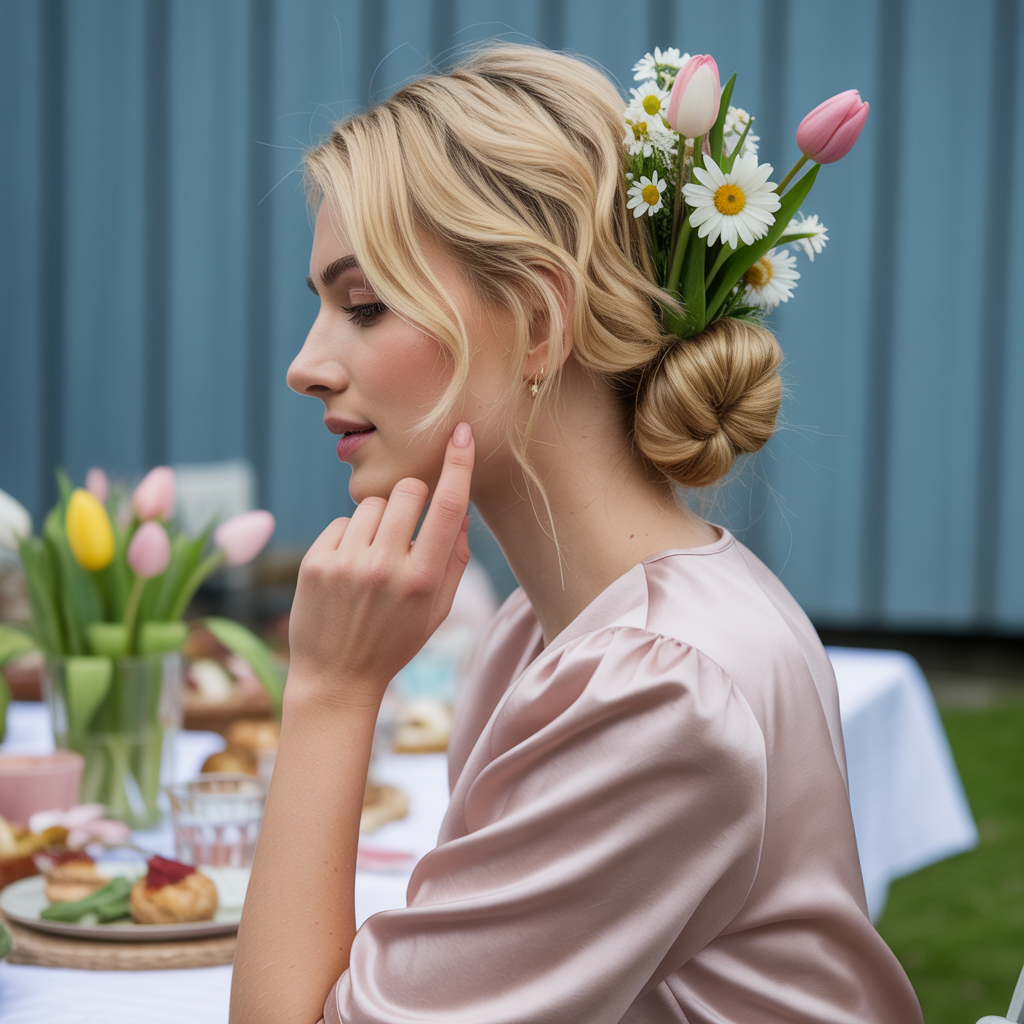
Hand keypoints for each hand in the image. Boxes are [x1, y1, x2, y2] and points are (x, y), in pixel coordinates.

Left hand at [286, 422, 474, 709]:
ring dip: (378, 523)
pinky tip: (347, 570)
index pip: (448, 508)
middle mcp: (386, 568)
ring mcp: (347, 564)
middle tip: (406, 528)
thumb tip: (460, 512)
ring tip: (372, 560)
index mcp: (423, 580)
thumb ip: (453, 560)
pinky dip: (348, 538)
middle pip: (407, 491)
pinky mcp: (315, 562)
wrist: (337, 678)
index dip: (459, 465)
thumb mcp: (437, 610)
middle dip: (413, 499)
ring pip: (373, 505)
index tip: (462, 433)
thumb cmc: (395, 641)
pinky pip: (342, 522)